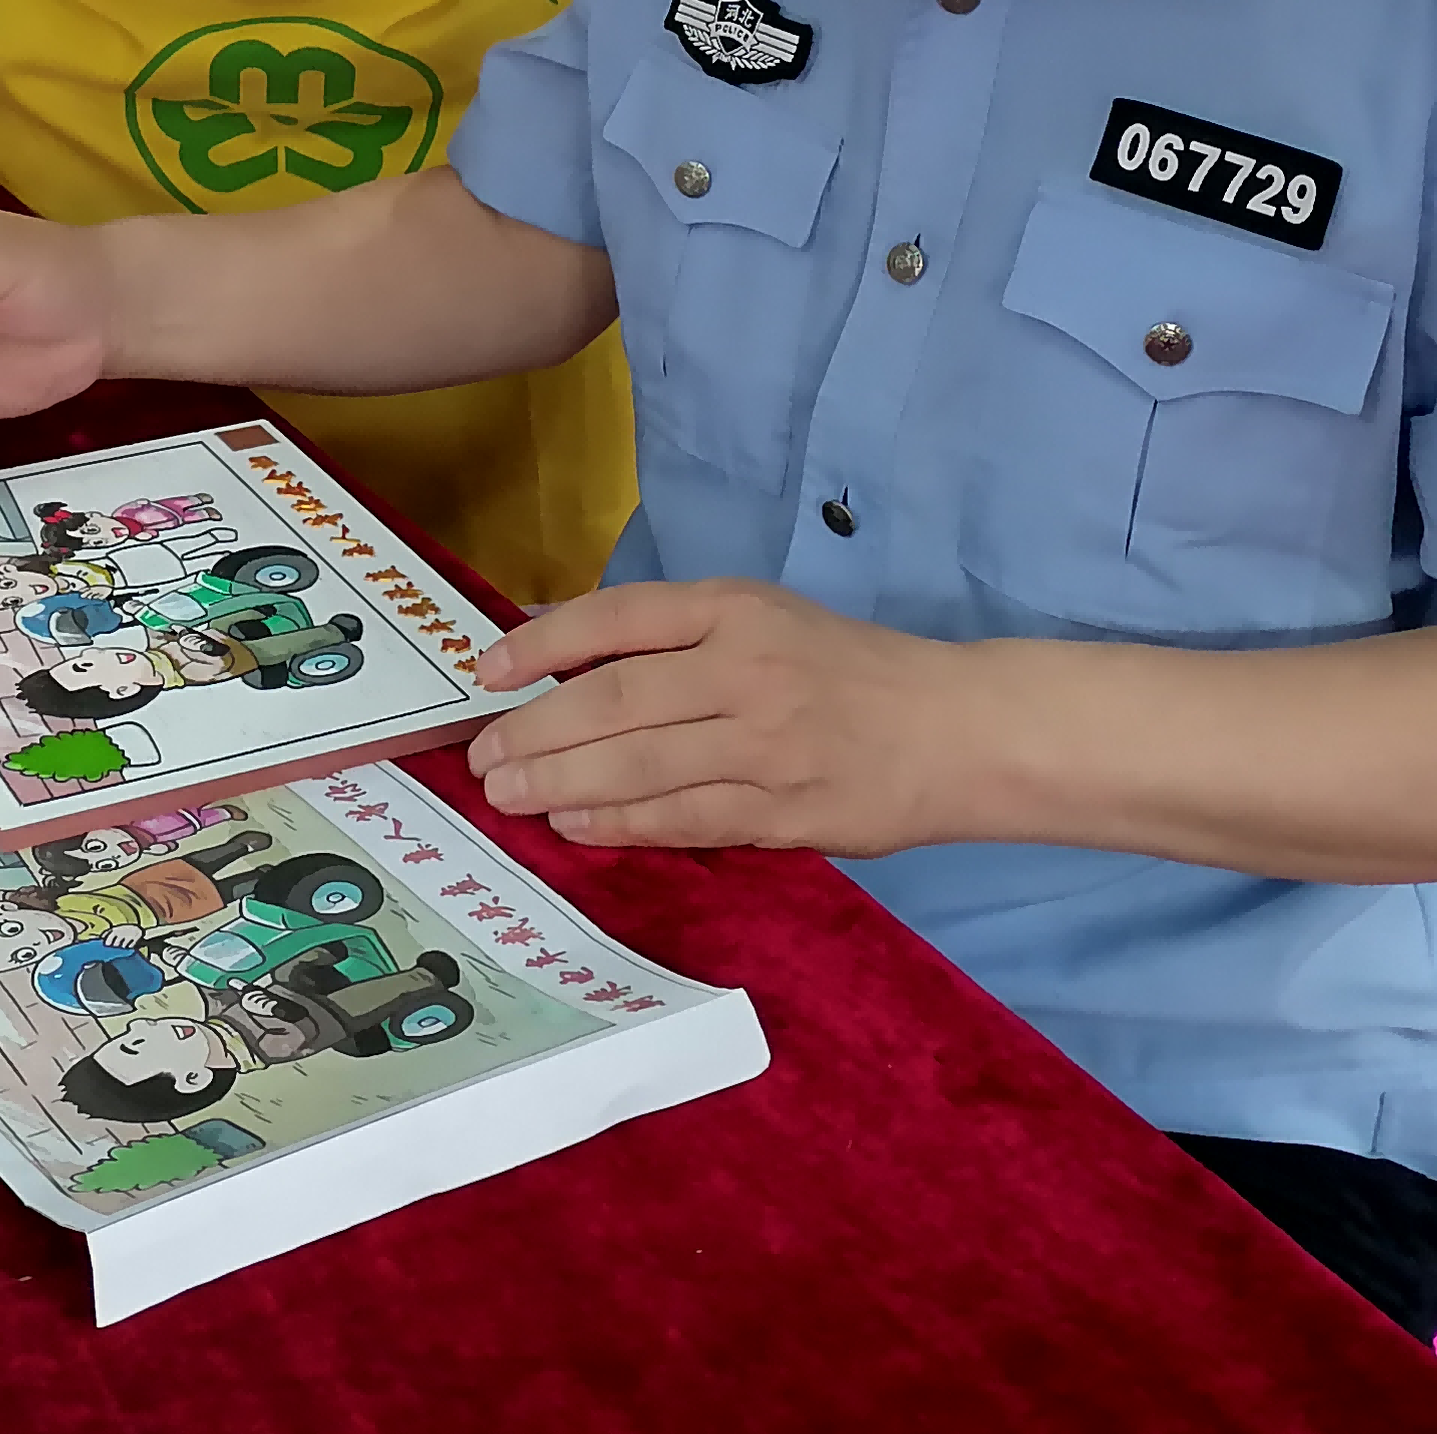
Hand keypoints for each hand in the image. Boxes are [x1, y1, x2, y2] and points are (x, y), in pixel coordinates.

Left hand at [466, 577, 964, 854]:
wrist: (955, 730)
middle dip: (535, 732)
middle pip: (615, 702)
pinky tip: (574, 826)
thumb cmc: (846, 669)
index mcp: (736, 609)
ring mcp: (765, 746)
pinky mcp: (784, 813)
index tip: (486, 672)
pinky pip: (683, 820)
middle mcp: (745, 670)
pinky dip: (620, 825)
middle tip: (480, 758)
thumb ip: (673, 634)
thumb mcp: (763, 618)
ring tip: (506, 795)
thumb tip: (560, 651)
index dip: (542, 644)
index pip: (618, 618)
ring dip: (561, 785)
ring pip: (640, 767)